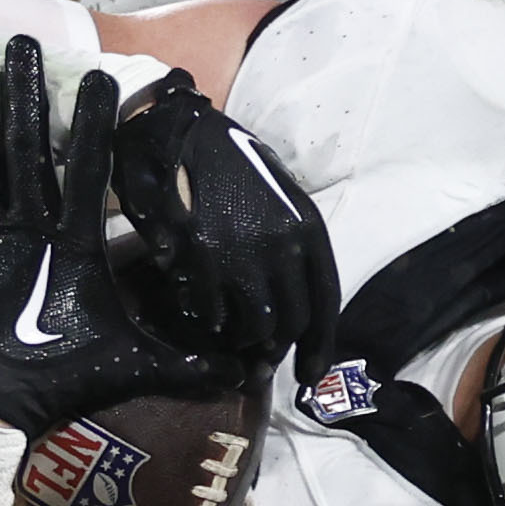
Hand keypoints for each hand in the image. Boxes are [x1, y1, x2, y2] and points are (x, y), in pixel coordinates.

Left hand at [0, 36, 244, 438]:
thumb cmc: (62, 379)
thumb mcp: (131, 368)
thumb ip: (186, 364)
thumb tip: (245, 370)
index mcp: (74, 249)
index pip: (86, 174)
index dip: (92, 126)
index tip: (101, 78)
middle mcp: (31, 231)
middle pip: (28, 150)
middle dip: (27, 94)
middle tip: (23, 42)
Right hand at [113, 74, 340, 379]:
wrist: (178, 131)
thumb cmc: (229, 161)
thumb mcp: (277, 195)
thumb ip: (291, 243)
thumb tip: (292, 295)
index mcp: (307, 226)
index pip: (326, 302)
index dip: (321, 345)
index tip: (311, 375)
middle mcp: (284, 244)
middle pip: (293, 321)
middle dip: (278, 349)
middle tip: (262, 363)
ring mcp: (244, 253)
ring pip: (257, 326)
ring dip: (244, 340)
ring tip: (232, 337)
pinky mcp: (204, 258)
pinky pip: (215, 314)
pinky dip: (212, 323)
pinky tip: (204, 315)